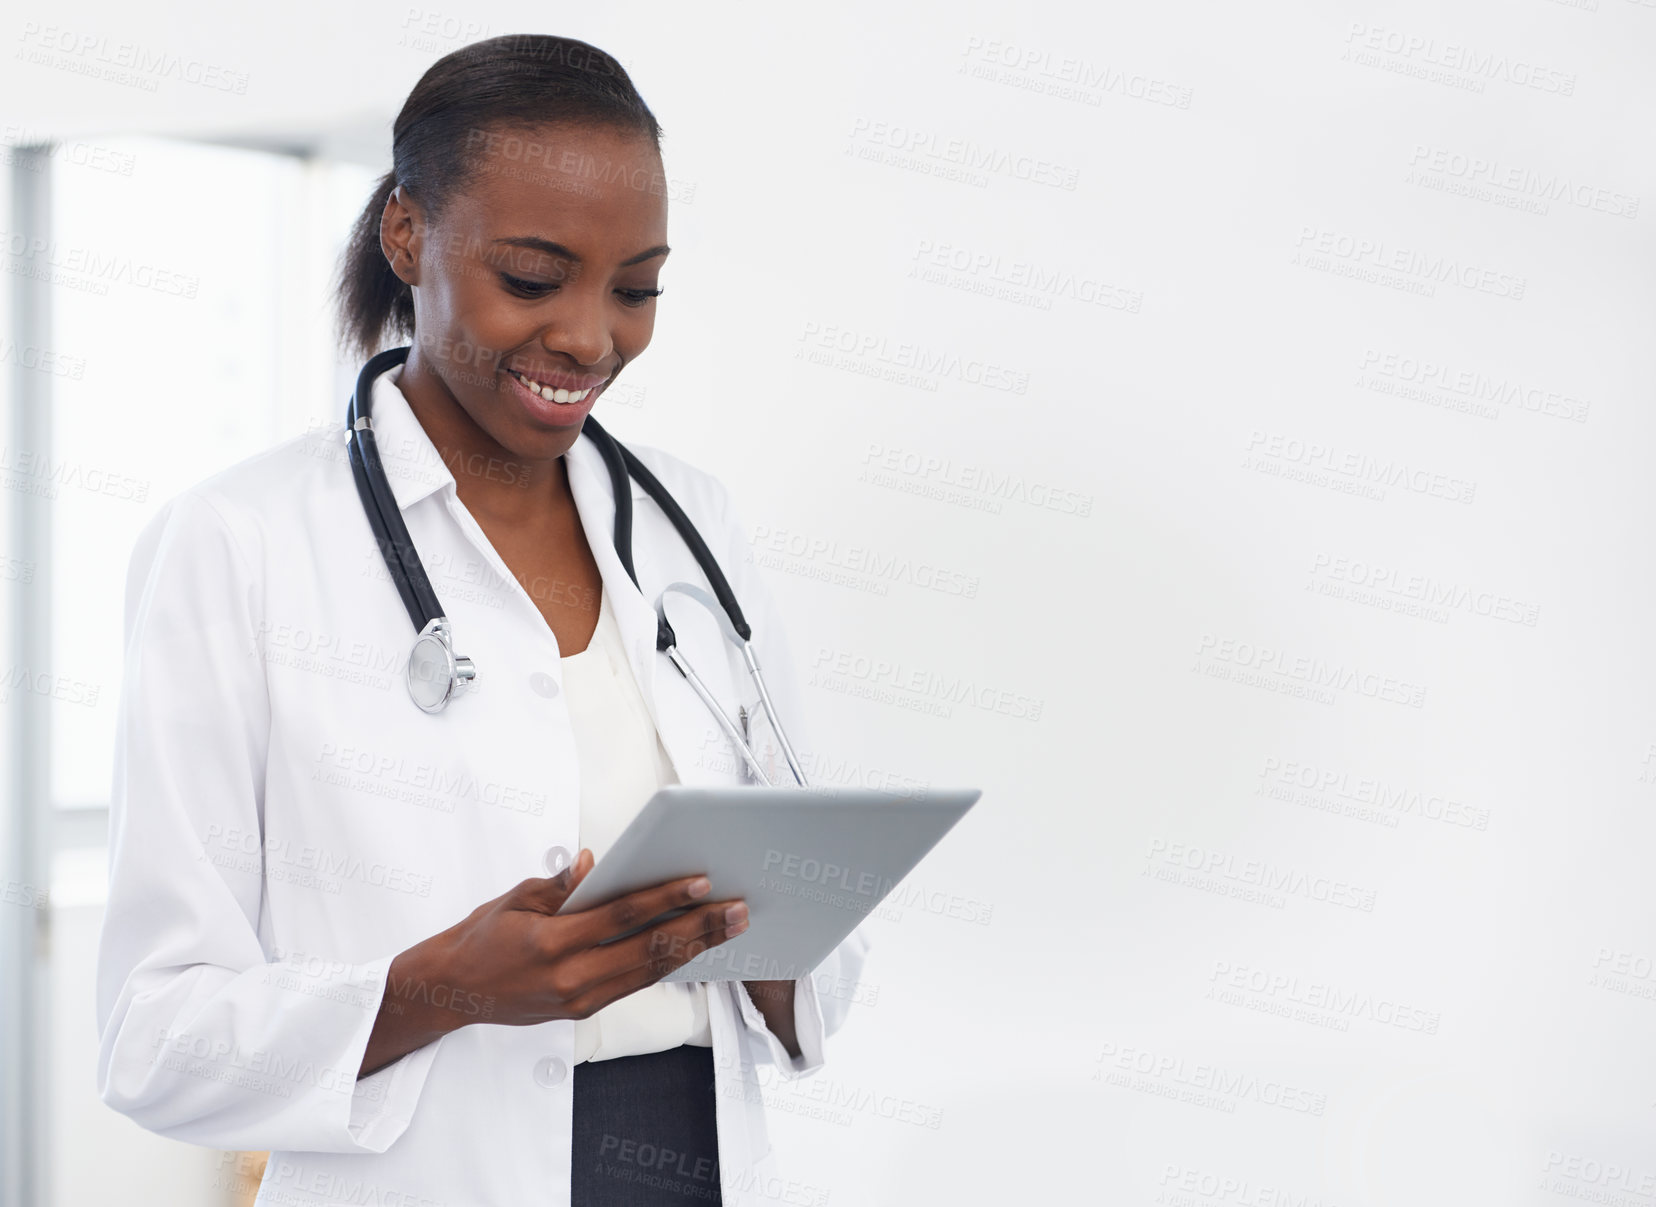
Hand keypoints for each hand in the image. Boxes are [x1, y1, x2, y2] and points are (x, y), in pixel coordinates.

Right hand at [360, 848, 746, 1075]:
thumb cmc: (482, 938)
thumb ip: (558, 885)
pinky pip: (637, 983)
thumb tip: (593, 864)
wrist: (455, 993)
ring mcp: (581, 998)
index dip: (665, 898)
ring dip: (695, 948)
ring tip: (730, 928)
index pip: (621, 916)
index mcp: (550, 944)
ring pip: (651, 971)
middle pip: (648, 949)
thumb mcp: (513, 900)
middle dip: (699, 928)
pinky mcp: (585, 1008)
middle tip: (737, 910)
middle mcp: (571, 978)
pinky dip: (670, 964)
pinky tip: (697, 947)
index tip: (700, 882)